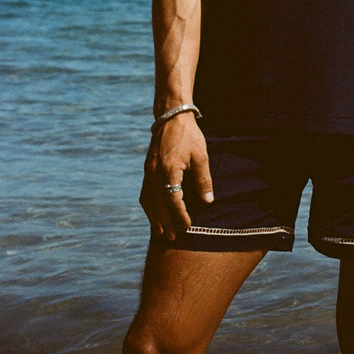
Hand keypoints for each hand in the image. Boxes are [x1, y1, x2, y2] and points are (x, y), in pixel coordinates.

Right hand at [139, 114, 213, 239]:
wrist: (171, 116)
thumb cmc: (189, 135)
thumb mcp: (201, 155)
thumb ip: (203, 179)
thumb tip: (208, 201)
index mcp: (169, 170)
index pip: (173, 200)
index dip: (180, 215)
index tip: (188, 225)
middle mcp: (154, 173)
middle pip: (158, 205)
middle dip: (166, 222)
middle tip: (173, 237)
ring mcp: (148, 171)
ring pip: (148, 200)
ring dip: (154, 217)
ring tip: (160, 231)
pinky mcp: (147, 168)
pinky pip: (144, 192)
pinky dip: (148, 206)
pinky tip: (153, 213)